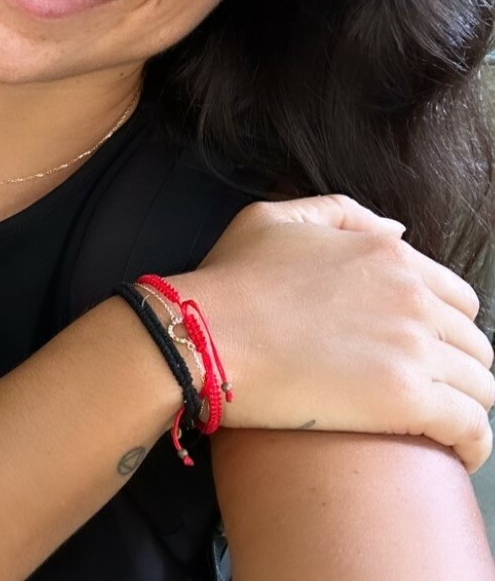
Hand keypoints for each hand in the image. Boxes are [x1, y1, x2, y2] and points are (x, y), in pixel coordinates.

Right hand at [174, 194, 494, 471]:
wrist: (201, 333)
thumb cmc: (229, 280)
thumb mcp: (273, 218)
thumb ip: (342, 213)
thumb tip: (398, 232)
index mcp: (386, 254)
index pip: (457, 297)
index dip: (443, 327)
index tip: (422, 351)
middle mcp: (411, 296)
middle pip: (474, 343)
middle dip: (458, 368)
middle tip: (426, 390)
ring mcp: (411, 347)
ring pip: (481, 386)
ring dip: (466, 406)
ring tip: (438, 427)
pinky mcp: (404, 399)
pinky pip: (472, 429)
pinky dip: (473, 445)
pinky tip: (456, 454)